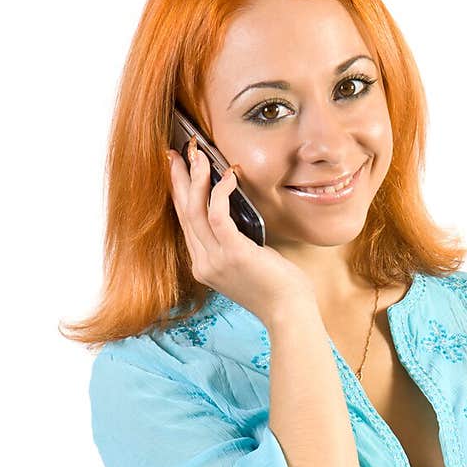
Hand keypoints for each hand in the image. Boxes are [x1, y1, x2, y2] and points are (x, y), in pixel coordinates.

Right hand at [165, 140, 315, 318]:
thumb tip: (233, 211)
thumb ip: (233, 243)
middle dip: (179, 178)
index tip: (177, 169)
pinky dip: (221, 192)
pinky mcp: (234, 254)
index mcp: (204, 266)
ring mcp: (216, 260)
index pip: (185, 223)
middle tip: (177, 152)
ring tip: (200, 156)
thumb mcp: (247, 264)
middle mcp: (204, 263)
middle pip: (183, 212)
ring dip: (196, 178)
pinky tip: (228, 176)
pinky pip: (218, 214)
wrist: (289, 313)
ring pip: (195, 210)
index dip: (179, 193)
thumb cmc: (276, 288)